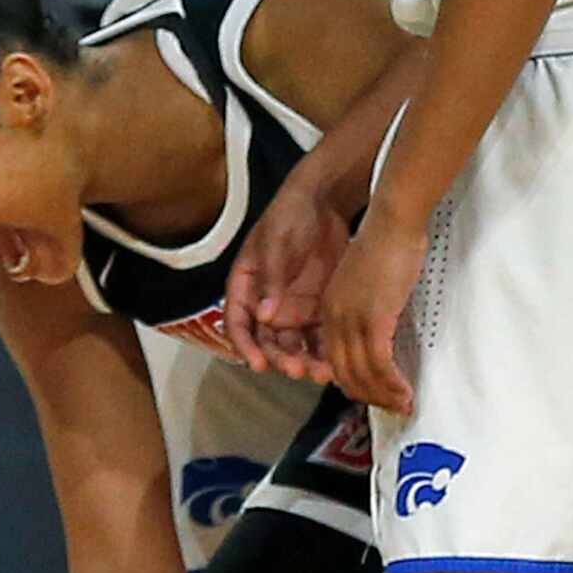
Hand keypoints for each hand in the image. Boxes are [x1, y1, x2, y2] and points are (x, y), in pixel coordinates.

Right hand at [223, 171, 351, 381]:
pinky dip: (323, 352)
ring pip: (292, 346)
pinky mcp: (316, 310)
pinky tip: (335, 362)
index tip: (257, 363)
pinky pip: (317, 338)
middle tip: (296, 369)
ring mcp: (292, 309)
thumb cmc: (291, 215)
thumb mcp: (276, 242)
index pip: (237, 324)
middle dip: (279, 359)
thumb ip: (271, 279)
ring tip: (320, 372)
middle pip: (266, 342)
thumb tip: (263, 316)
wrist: (326, 201)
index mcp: (245, 287)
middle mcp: (265, 304)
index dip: (245, 346)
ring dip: (303, 361)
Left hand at [321, 212, 426, 411]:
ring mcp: (351, 320)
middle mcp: (335, 318)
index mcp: (331, 308)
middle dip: (369, 395)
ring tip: (402, 404)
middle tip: (391, 406)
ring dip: (383, 394)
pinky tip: (404, 391)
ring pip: (361, 373)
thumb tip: (384, 326)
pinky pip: (378, 363)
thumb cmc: (387, 242)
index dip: (354, 381)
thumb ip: (369, 305)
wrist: (392, 221)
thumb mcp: (368, 280)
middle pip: (345, 373)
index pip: (335, 358)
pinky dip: (392, 383)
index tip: (374, 391)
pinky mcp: (372, 320)